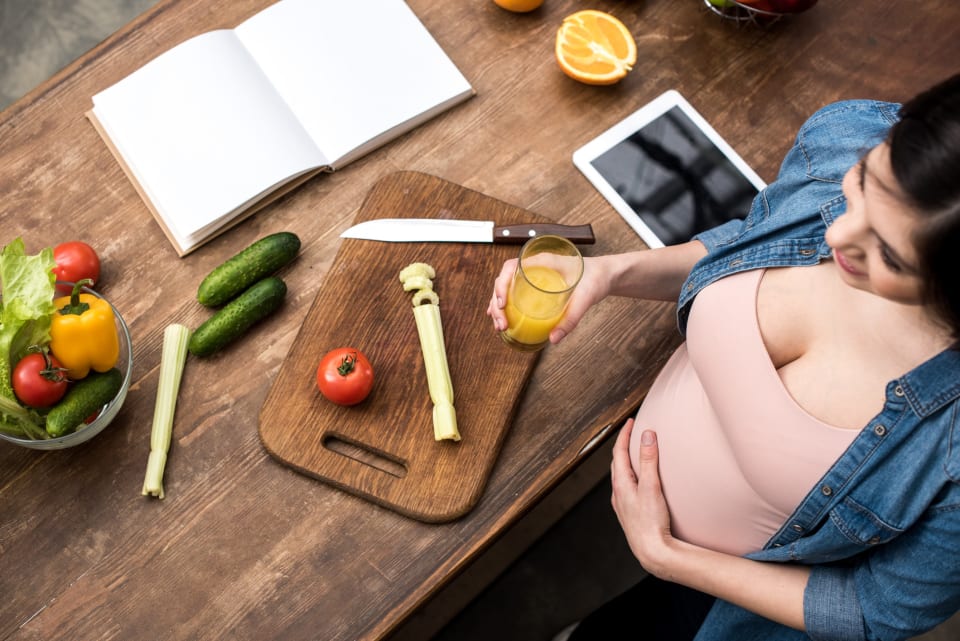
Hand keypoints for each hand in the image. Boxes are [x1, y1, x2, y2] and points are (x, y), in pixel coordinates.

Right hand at [486, 255, 607, 343]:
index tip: (503, 304)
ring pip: (508, 289)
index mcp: (542, 261)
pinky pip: (516, 294)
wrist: (606, 275)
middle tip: (501, 324)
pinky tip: (502, 318)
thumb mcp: (586, 298)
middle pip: (505, 281)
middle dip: (497, 303)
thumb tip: (553, 339)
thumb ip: (571, 318)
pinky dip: (506, 306)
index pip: (511, 267)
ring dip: (499, 307)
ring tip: (500, 326)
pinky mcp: (538, 286)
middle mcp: (535, 267)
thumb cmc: (597, 278)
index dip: (501, 284)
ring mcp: (535, 276)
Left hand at [611, 419, 675, 576]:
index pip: (618, 452)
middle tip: (632, 433)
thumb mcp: (652, 486)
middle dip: (623, 446)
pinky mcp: (629, 515)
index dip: (624, 435)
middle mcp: (618, 494)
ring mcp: (622, 505)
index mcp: (621, 484)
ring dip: (625, 462)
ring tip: (635, 454)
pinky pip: (626, 489)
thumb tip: (647, 435)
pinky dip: (630, 477)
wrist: (652, 552)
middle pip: (617, 464)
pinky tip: (638, 483)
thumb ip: (648, 460)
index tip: (631, 421)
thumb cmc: (651, 522)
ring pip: (620, 477)